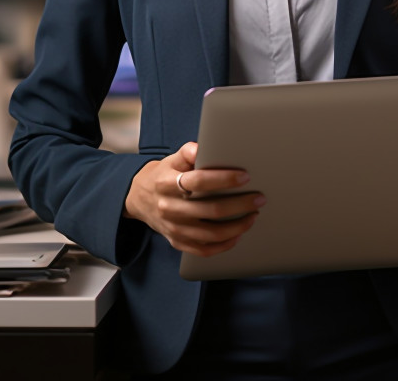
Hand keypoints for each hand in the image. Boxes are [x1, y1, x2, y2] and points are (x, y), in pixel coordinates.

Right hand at [123, 141, 265, 256]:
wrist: (139, 198)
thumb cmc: (163, 175)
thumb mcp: (171, 160)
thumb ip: (187, 152)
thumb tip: (201, 147)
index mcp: (167, 183)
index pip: (198, 181)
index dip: (223, 179)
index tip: (245, 176)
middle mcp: (170, 208)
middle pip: (209, 210)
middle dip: (239, 205)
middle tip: (258, 198)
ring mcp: (173, 228)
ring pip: (210, 234)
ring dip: (236, 227)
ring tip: (253, 216)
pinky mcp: (176, 242)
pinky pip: (203, 250)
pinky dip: (223, 245)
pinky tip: (238, 235)